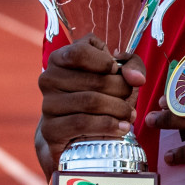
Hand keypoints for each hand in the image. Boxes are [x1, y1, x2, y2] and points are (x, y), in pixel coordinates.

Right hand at [36, 35, 144, 166]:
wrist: (80, 132)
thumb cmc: (102, 94)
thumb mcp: (119, 72)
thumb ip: (132, 66)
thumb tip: (137, 78)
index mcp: (60, 58)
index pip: (80, 52)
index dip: (105, 62)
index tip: (115, 70)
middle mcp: (49, 79)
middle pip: (94, 81)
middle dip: (122, 90)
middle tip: (129, 97)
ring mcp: (47, 105)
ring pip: (91, 102)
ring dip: (119, 109)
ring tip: (130, 115)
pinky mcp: (50, 129)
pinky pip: (83, 123)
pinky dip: (108, 125)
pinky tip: (121, 127)